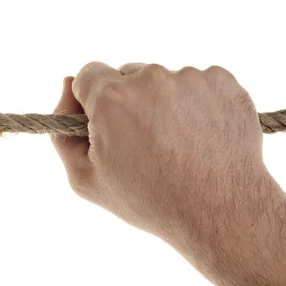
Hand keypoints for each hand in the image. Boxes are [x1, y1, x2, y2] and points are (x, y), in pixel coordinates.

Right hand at [51, 62, 267, 245]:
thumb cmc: (148, 200)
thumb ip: (62, 130)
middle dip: (128, 101)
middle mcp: (150, 78)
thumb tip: (67, 85)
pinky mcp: (222, 82)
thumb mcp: (85, 178)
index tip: (106, 124)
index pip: (88, 74)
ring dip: (162, 102)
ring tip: (176, 143)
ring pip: (163, 80)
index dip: (92, 100)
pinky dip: (195, 103)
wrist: (219, 212)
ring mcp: (190, 77)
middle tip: (143, 141)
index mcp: (112, 98)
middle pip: (127, 75)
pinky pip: (197, 83)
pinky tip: (199, 135)